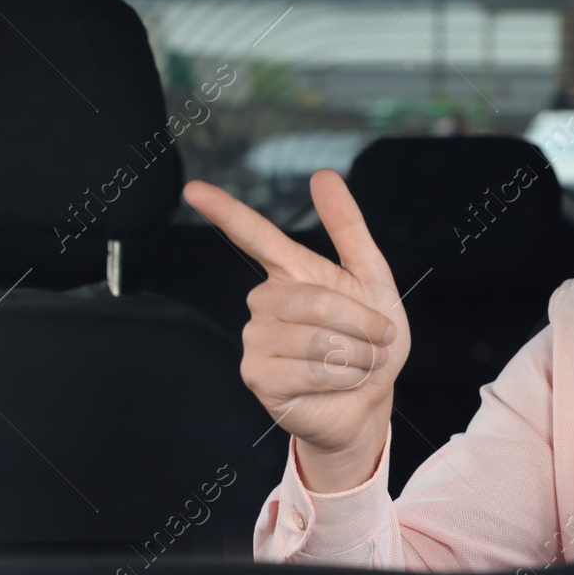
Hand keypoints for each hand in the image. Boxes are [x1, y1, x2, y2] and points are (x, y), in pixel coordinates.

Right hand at [183, 171, 407, 492]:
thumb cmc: (371, 339)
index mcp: (290, 271)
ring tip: (359, 363)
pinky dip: (341, 377)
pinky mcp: (257, 376)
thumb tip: (322, 176)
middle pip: (313, 300)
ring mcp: (256, 339)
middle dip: (360, 323)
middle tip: (379, 338)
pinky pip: (308, 370)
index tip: (194, 189)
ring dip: (355, 355)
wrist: (371, 398)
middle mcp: (264, 301)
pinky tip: (340, 382)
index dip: (224, 211)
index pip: (252, 235)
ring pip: (315, 339)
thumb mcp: (372, 279)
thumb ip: (348, 227)